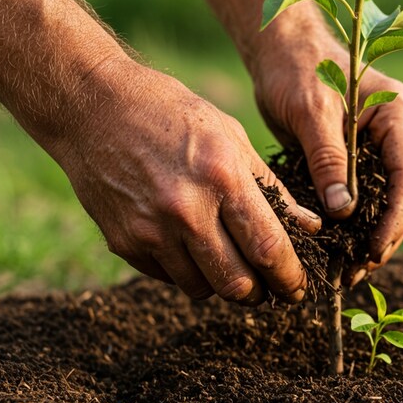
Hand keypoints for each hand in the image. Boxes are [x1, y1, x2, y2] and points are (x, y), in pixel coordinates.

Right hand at [56, 60, 320, 305]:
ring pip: (202, 288)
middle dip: (261, 294)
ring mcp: (151, 230)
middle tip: (269, 289)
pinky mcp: (124, 243)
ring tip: (230, 265)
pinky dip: (188, 272)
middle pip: (237, 283)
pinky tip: (191, 248)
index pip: (268, 247)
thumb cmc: (172, 115)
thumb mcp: (231, 137)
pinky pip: (169, 277)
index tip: (297, 286)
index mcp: (222, 177)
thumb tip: (309, 227)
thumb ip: (272, 187)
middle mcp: (186, 210)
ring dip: (223, 285)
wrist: (94, 109)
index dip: (289, 276)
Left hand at [251, 36, 402, 280]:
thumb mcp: (310, 111)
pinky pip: (363, 200)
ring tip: (347, 272)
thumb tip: (343, 210)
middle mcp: (395, 135)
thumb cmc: (296, 68)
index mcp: (397, 115)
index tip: (374, 250)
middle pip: (402, 196)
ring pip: (385, 203)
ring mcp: (378, 150)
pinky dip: (353, 228)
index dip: (394, 218)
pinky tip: (337, 253)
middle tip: (356, 272)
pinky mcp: (356, 161)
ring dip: (369, 238)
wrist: (280, 50)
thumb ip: (328, 158)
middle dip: (384, 236)